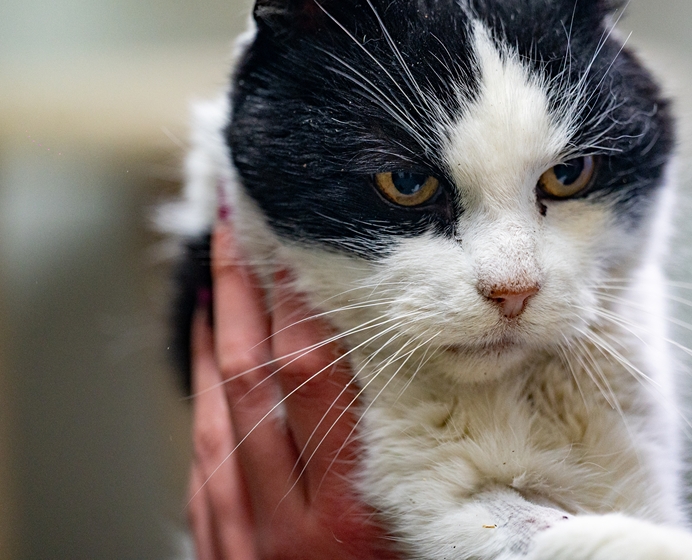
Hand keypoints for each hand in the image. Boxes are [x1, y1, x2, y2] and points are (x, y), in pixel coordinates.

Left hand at [187, 223, 399, 559]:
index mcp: (345, 514)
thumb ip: (413, 463)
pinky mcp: (218, 550)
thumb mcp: (420, 537)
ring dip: (212, 339)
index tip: (298, 251)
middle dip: (238, 295)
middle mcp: (283, 521)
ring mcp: (239, 536)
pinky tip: (208, 368)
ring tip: (216, 283)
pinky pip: (201, 460)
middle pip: (248, 381)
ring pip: (213, 416)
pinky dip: (204, 399)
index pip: (312, 381)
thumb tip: (410, 378)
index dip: (300, 307)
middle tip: (232, 233)